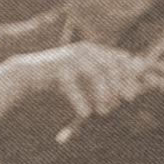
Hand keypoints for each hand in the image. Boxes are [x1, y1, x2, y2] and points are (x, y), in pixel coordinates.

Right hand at [16, 42, 162, 120]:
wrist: (29, 75)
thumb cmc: (61, 80)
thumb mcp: (85, 80)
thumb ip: (105, 84)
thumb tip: (131, 94)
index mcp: (93, 50)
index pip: (118, 59)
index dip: (128, 76)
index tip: (134, 95)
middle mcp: (84, 50)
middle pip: (110, 66)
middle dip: (118, 85)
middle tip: (124, 102)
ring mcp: (70, 57)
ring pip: (95, 74)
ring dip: (103, 94)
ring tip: (104, 112)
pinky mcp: (57, 67)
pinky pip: (73, 86)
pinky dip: (80, 101)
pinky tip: (85, 114)